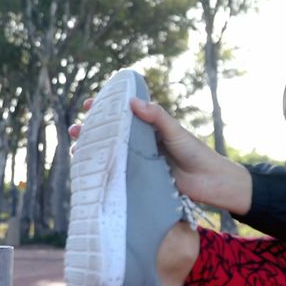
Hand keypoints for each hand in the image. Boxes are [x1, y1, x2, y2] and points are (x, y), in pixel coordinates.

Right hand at [69, 96, 251, 214]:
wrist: (210, 183)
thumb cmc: (196, 153)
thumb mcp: (175, 131)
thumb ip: (156, 116)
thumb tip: (131, 101)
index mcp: (149, 128)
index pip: (122, 114)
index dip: (104, 109)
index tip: (88, 105)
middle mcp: (141, 143)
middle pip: (110, 134)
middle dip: (90, 131)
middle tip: (75, 130)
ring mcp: (139, 162)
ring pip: (110, 153)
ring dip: (92, 150)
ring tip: (76, 149)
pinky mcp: (140, 181)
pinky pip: (118, 174)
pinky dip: (103, 171)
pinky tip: (88, 171)